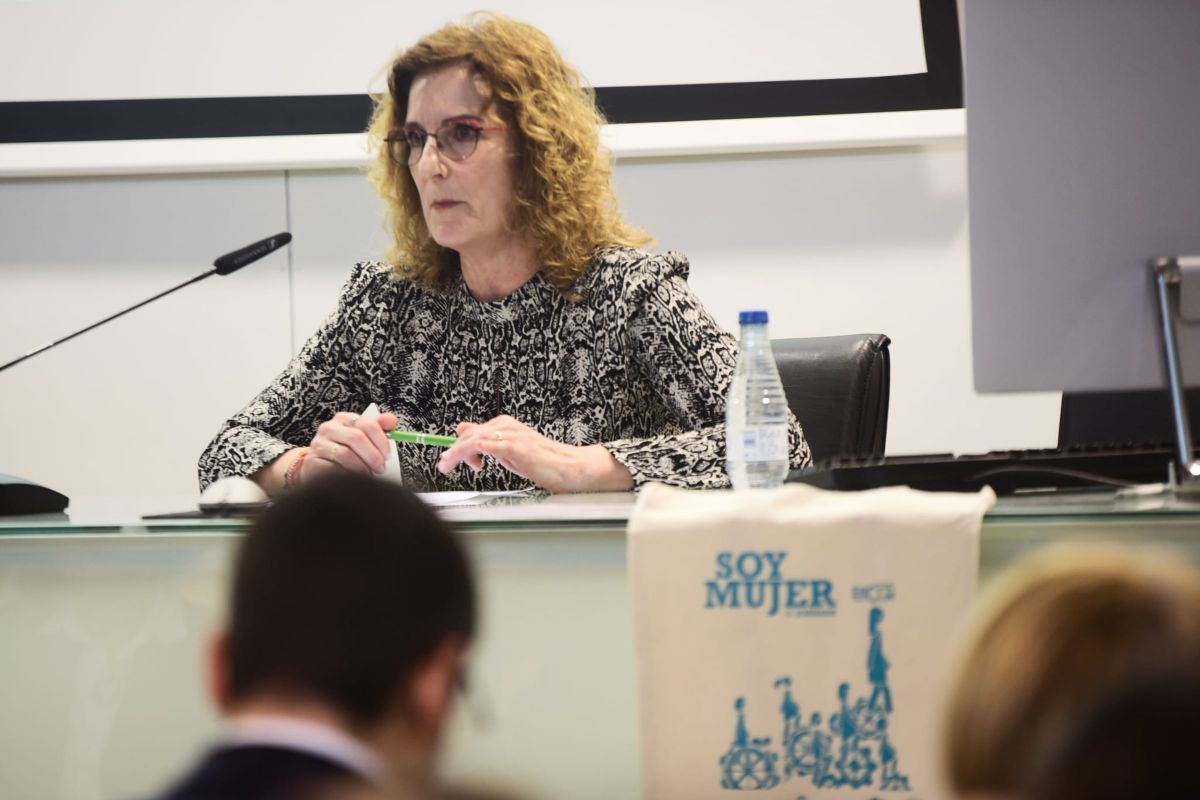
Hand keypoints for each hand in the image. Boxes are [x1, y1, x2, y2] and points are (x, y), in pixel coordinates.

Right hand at [301, 410, 397, 481]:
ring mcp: (319, 444)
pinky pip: (333, 469)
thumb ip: (378, 428)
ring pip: (346, 455)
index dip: (382, 442)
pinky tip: (353, 479)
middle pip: (356, 438)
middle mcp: (330, 428)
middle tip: (380, 468)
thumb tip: (392, 420)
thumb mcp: (361, 436)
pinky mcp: (312, 461)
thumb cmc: (344, 450)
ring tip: (368, 475)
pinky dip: (347, 476)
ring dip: (361, 468)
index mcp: (344, 419)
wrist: (317, 465)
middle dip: (373, 456)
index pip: (368, 425)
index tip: (387, 455)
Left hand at [436, 414, 632, 492]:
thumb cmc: (545, 462)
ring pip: (474, 439)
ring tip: (448, 466)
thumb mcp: (510, 452)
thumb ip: (490, 442)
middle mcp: (507, 426)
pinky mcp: (517, 447)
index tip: (450, 460)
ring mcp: (512, 435)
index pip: (472, 431)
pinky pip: (488, 445)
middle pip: (469, 434)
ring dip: (457, 453)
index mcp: (505, 425)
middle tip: (443, 465)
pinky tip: (470, 461)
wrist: (571, 467)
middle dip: (452, 451)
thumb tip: (465, 432)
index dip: (458, 446)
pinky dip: (473, 452)